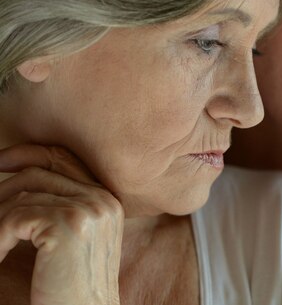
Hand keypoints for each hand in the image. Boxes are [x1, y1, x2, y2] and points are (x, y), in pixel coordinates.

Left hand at [0, 144, 122, 304]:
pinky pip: (15, 219)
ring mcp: (89, 211)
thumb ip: (50, 209)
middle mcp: (103, 199)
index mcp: (107, 200)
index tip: (0, 162)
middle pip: (39, 172)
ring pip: (22, 197)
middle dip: (2, 188)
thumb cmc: (67, 291)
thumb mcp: (63, 242)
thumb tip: (12, 179)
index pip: (63, 159)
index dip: (27, 154)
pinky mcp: (69, 227)